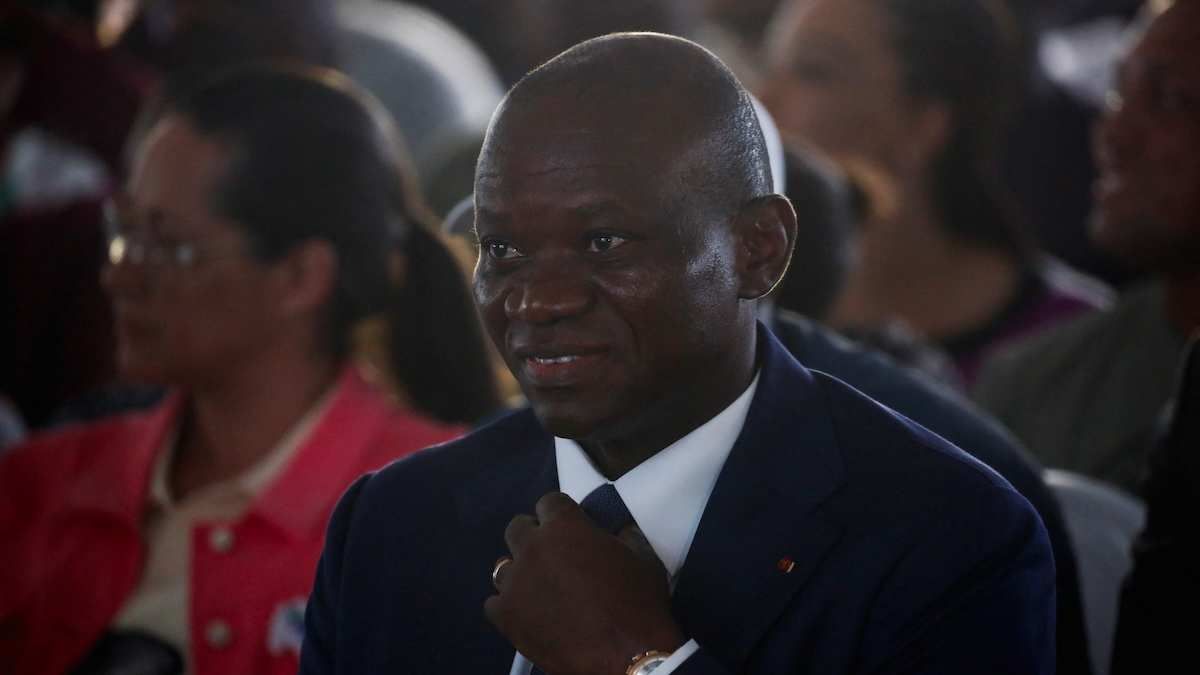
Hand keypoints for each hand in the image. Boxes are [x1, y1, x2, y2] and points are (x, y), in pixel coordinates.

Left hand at [485, 492, 685, 674]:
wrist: (628, 656)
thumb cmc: (639, 603)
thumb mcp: (643, 558)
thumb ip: (623, 537)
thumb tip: (617, 531)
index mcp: (565, 527)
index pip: (549, 502)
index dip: (561, 515)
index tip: (570, 528)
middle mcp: (532, 548)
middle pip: (517, 528)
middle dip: (533, 537)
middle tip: (553, 556)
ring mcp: (515, 583)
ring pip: (503, 566)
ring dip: (520, 572)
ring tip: (539, 589)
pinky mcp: (506, 617)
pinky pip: (494, 603)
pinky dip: (509, 606)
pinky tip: (528, 615)